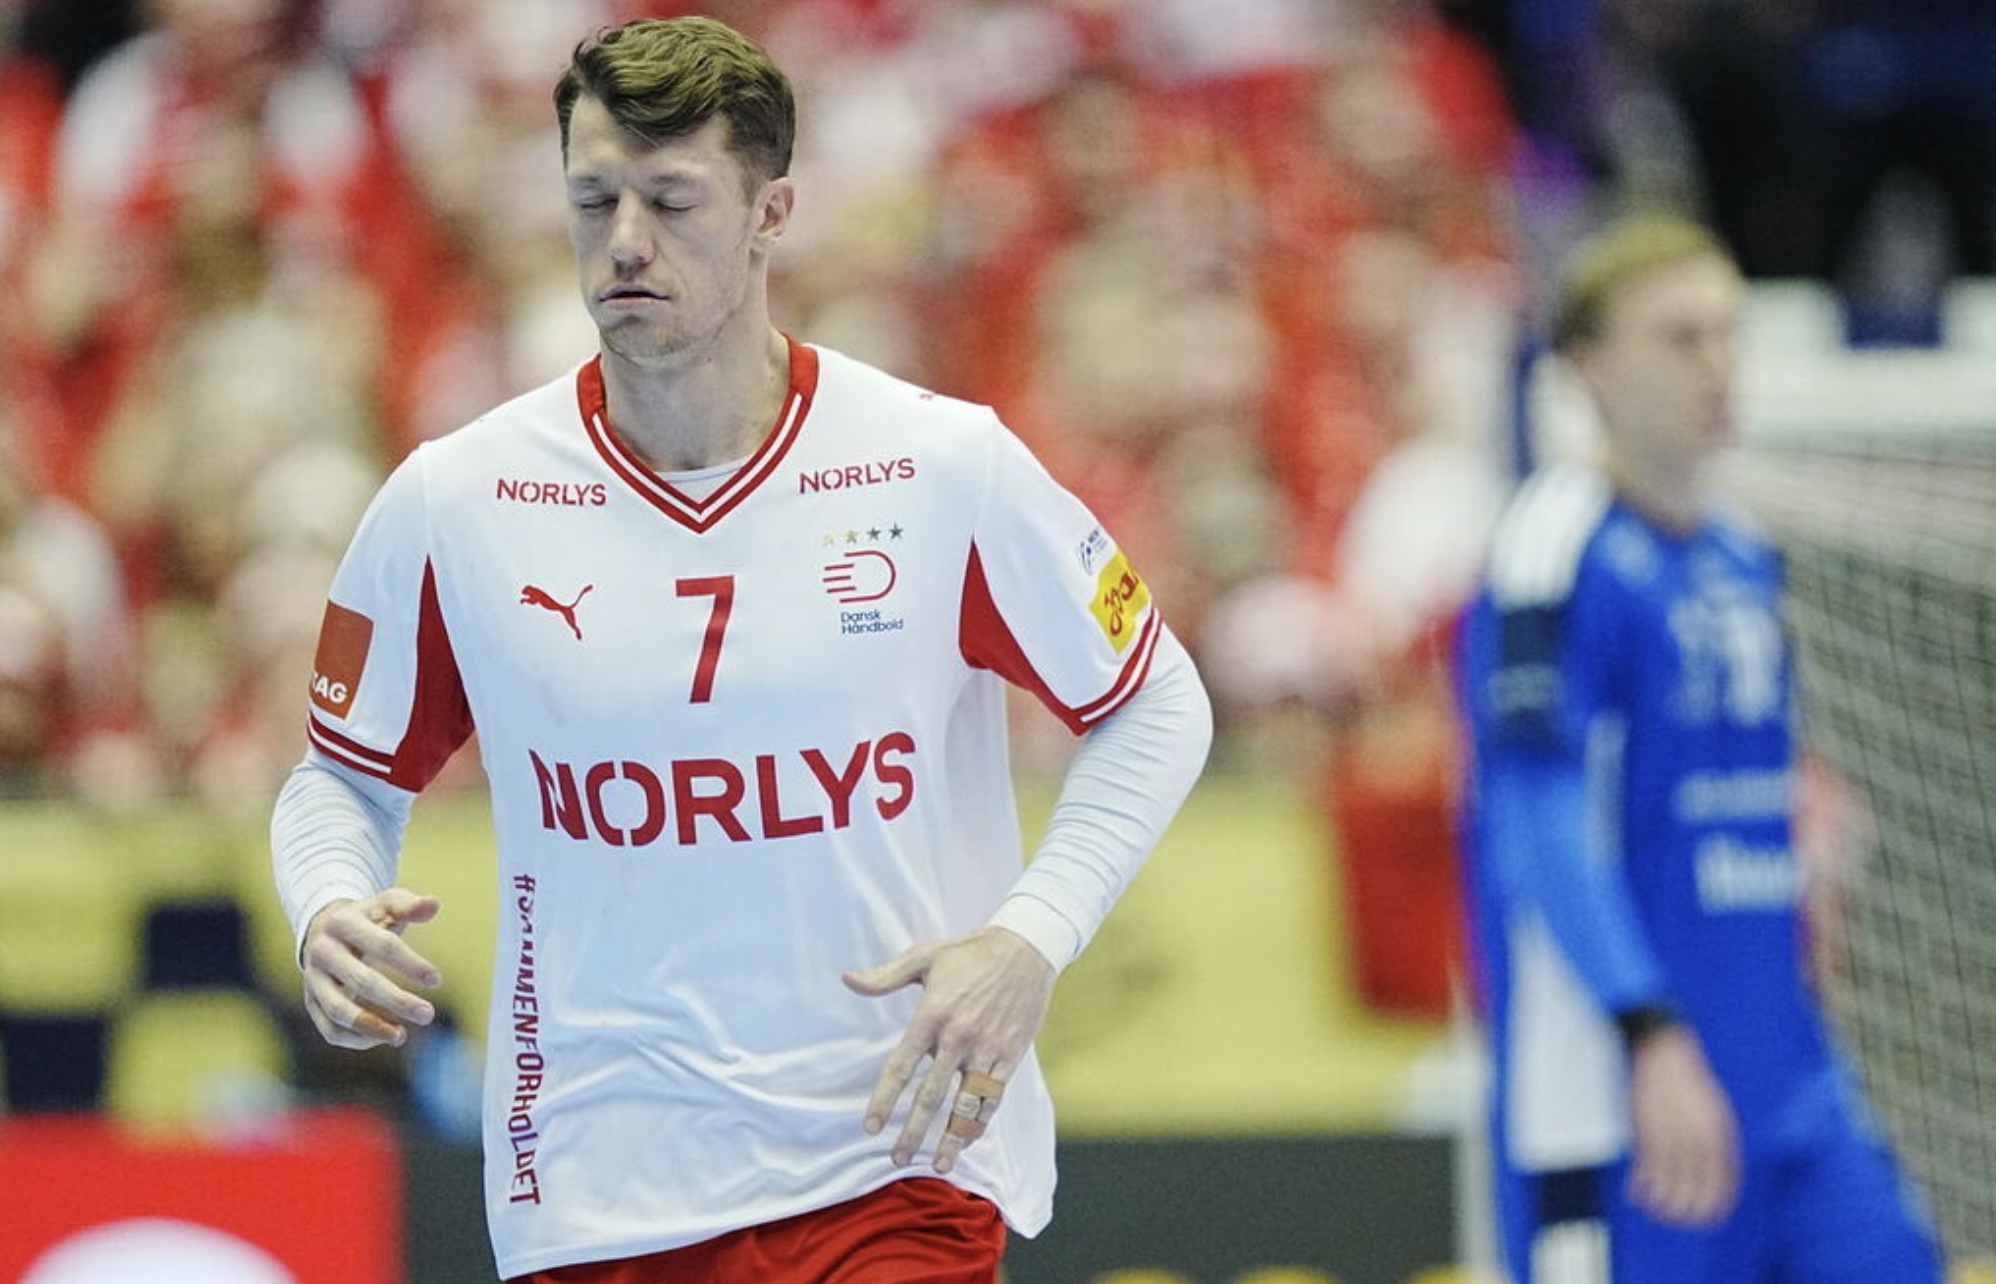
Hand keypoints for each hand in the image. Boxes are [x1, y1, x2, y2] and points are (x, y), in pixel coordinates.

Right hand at [300, 889, 443, 1049]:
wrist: (323, 928)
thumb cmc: (366, 918)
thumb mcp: (386, 904)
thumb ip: (409, 905)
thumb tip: (433, 905)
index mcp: (343, 923)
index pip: (382, 946)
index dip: (410, 964)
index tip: (437, 980)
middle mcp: (323, 952)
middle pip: (362, 981)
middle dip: (397, 1001)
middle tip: (428, 1015)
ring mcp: (313, 979)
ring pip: (338, 1010)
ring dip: (372, 1027)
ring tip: (402, 1036)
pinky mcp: (310, 1001)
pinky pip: (328, 1028)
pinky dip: (354, 1038)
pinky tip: (383, 1037)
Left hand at [842, 926, 1055, 1173]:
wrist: (1027, 947)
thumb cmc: (971, 952)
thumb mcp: (925, 957)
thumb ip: (885, 976)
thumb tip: (848, 980)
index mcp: (932, 1015)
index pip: (901, 1067)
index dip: (884, 1100)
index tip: (871, 1128)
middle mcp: (958, 1037)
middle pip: (930, 1096)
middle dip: (912, 1132)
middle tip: (896, 1159)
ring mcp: (986, 1049)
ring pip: (965, 1104)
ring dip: (950, 1138)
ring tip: (938, 1166)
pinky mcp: (1010, 1055)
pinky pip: (993, 1097)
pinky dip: (980, 1122)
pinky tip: (968, 1140)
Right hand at [1626, 1025, 1739, 1226]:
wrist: (1662, 1049)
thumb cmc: (1688, 1078)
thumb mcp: (1714, 1107)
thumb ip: (1716, 1138)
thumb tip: (1716, 1167)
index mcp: (1720, 1134)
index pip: (1724, 1183)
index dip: (1716, 1205)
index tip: (1709, 1218)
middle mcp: (1698, 1139)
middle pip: (1696, 1190)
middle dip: (1688, 1212)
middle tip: (1679, 1222)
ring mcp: (1671, 1136)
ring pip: (1668, 1184)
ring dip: (1661, 1204)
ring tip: (1655, 1213)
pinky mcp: (1646, 1130)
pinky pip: (1644, 1169)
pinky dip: (1640, 1185)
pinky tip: (1635, 1194)